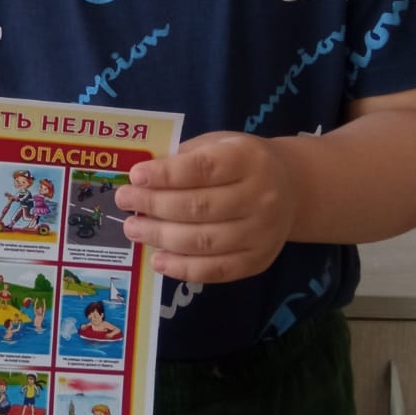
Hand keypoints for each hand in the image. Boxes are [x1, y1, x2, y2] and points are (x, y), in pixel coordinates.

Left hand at [121, 132, 296, 283]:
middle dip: (155, 205)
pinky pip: (217, 270)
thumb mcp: (218, 144)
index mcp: (248, 159)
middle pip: (200, 207)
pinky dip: (183, 269)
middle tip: (124, 202)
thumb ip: (184, 158)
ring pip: (204, 242)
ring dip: (162, 238)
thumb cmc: (241, 162)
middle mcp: (261, 197)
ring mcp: (262, 233)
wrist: (291, 188)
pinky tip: (158, 260)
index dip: (166, 174)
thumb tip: (141, 180)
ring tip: (133, 230)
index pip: (203, 168)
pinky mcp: (258, 260)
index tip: (135, 176)